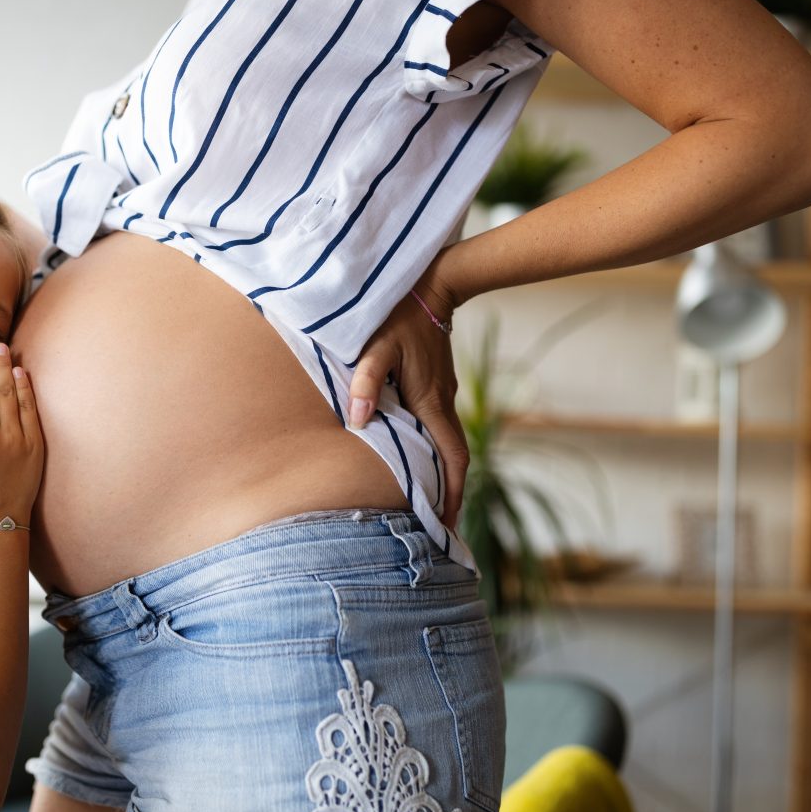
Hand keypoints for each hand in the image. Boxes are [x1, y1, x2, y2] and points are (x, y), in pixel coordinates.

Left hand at [347, 273, 466, 528]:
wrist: (430, 285)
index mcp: (431, 401)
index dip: (454, 492)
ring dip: (442, 472)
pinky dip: (434, 449)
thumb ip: (366, 380)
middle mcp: (442, 403)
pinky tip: (417, 456)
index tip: (449, 522)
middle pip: (454, 457)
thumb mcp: (376, 345)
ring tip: (428, 500)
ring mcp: (442, 393)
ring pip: (446, 441)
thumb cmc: (397, 315)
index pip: (453, 457)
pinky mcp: (436, 384)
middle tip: (439, 526)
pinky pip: (438, 425)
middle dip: (451, 493)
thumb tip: (356, 419)